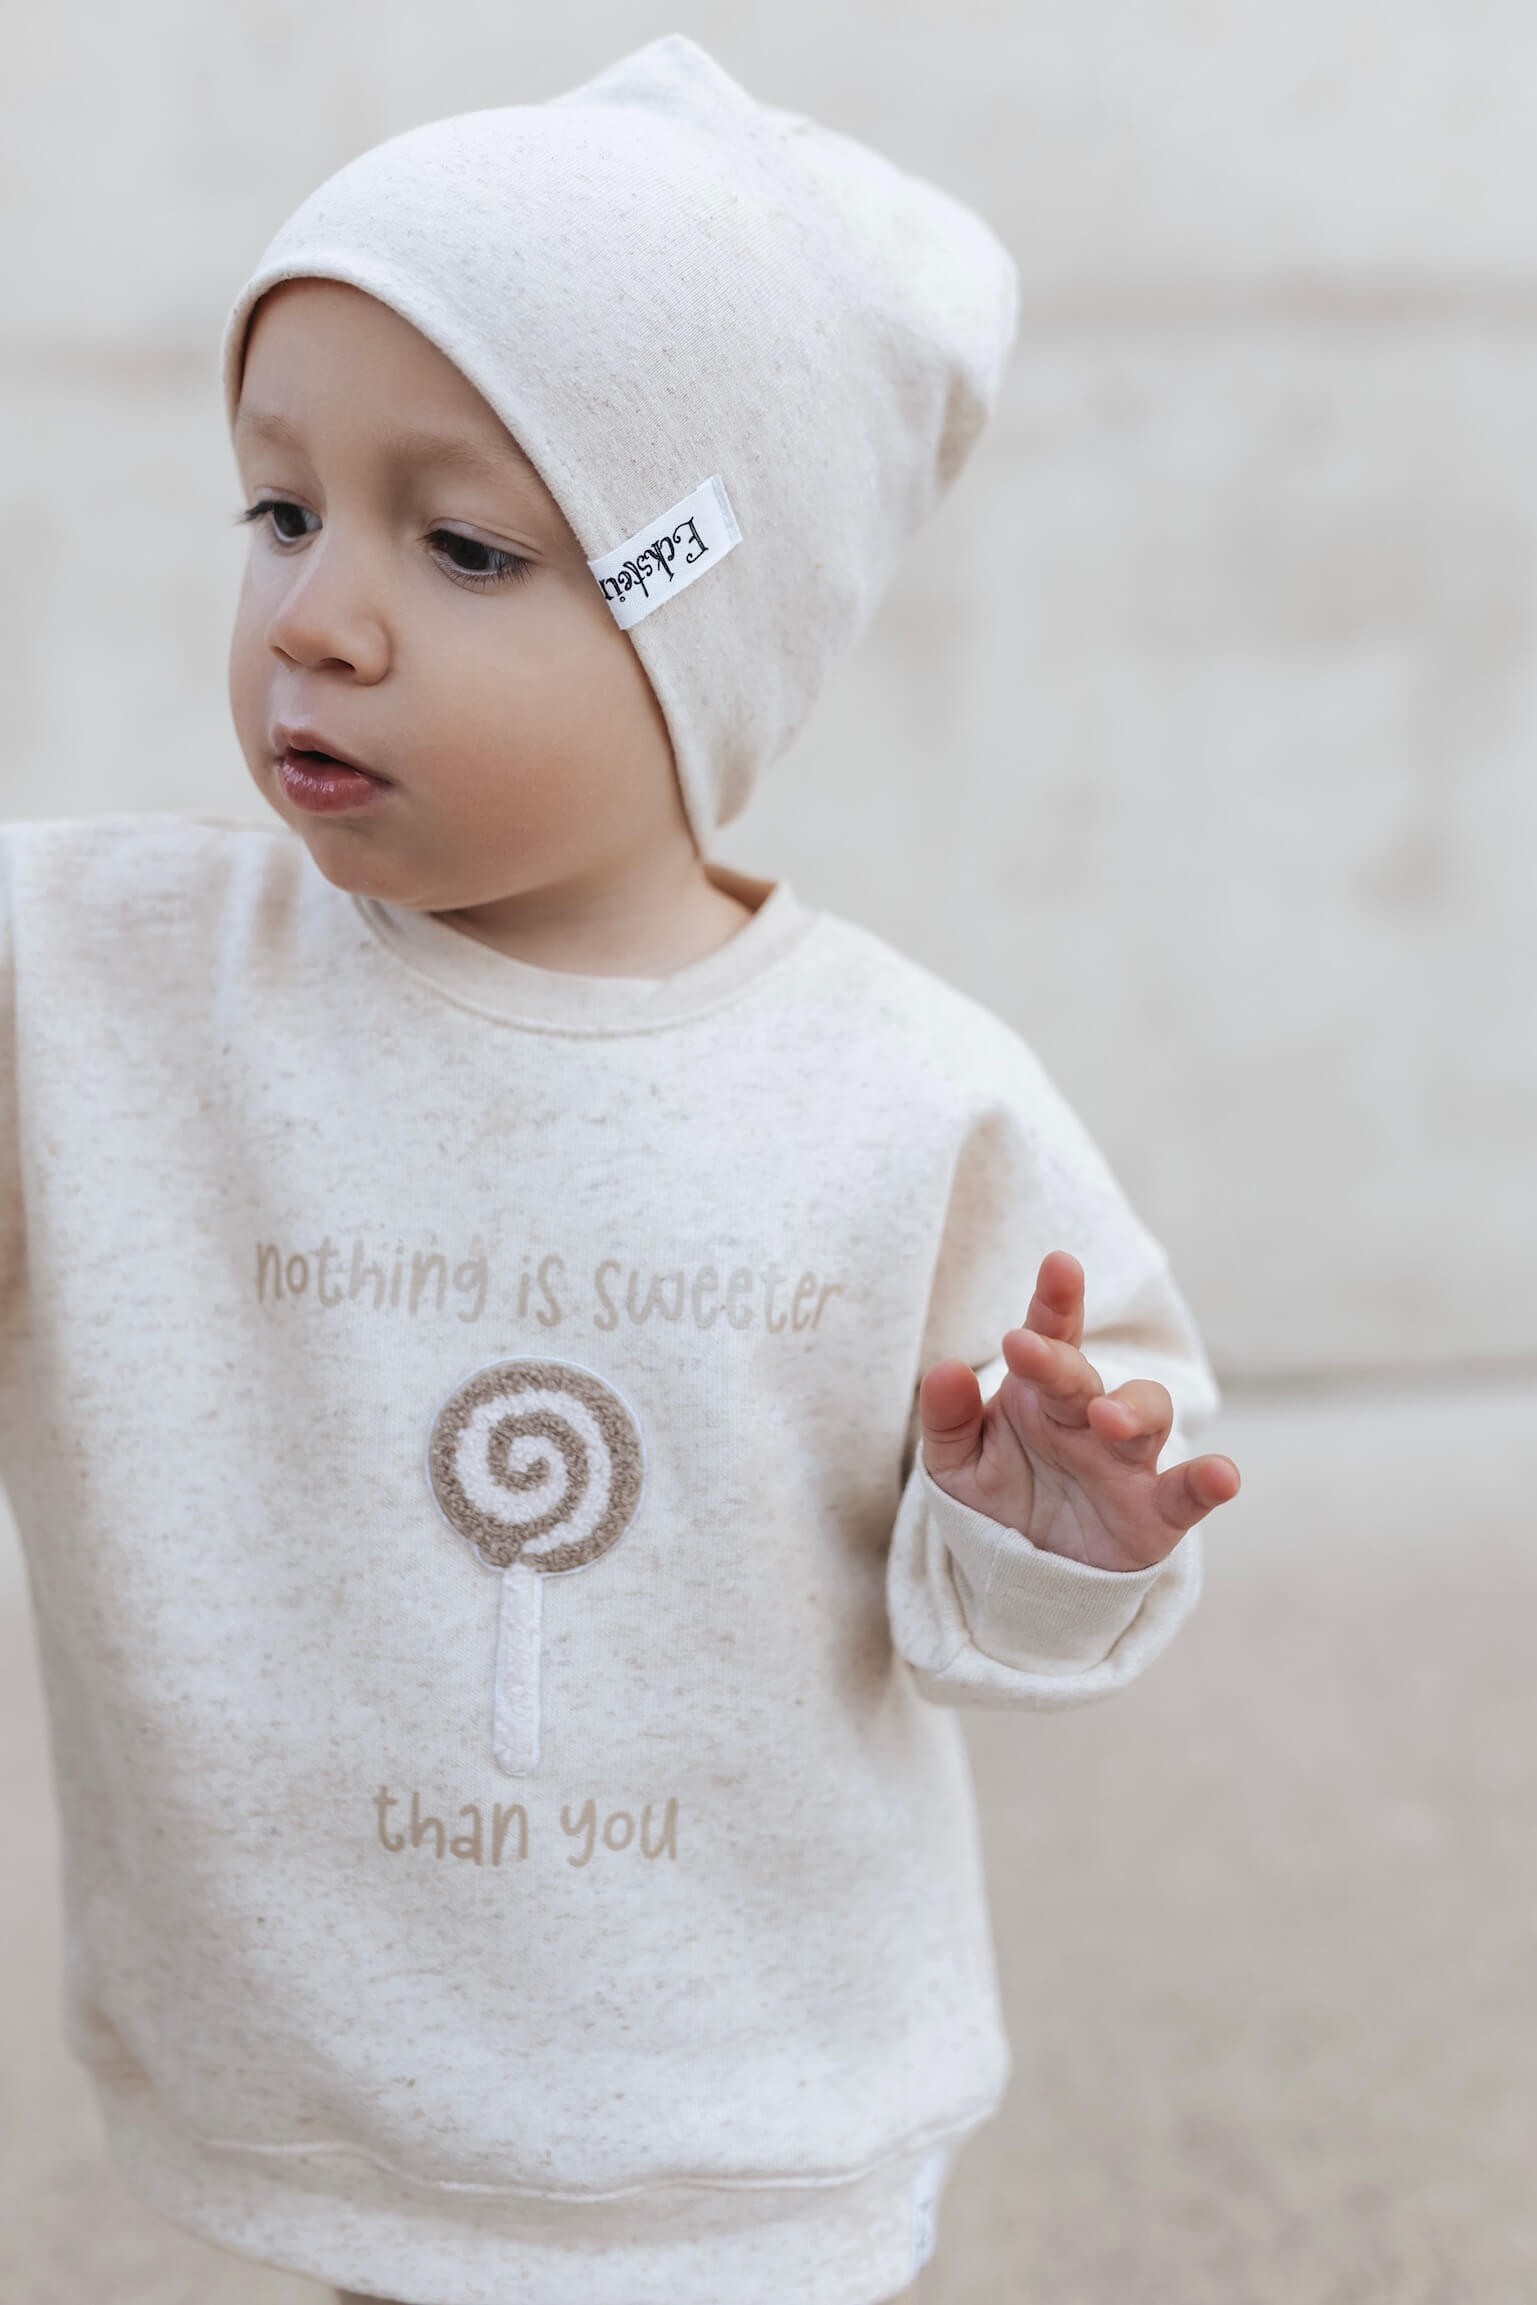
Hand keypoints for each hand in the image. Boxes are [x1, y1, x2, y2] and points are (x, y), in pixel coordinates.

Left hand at [918, 1250, 1239, 1572]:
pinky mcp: (1155, 1513)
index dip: (1055, 1301)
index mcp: (1040, 1394)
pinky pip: (1187, 1493)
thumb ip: (949, 1418)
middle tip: (1027, 1351)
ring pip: (1148, 1416)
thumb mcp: (955, 1464)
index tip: (1058, 1266)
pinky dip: (1208, 1482)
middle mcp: (1088, 1417)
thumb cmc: (997, 1498)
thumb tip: (944, 1369)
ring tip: (1105, 1418)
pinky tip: (1222, 1476)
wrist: (1025, 1573)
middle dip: (1060, 1362)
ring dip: (1133, 1411)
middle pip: (1085, 1376)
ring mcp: (1127, 1461)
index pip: (1051, 1336)